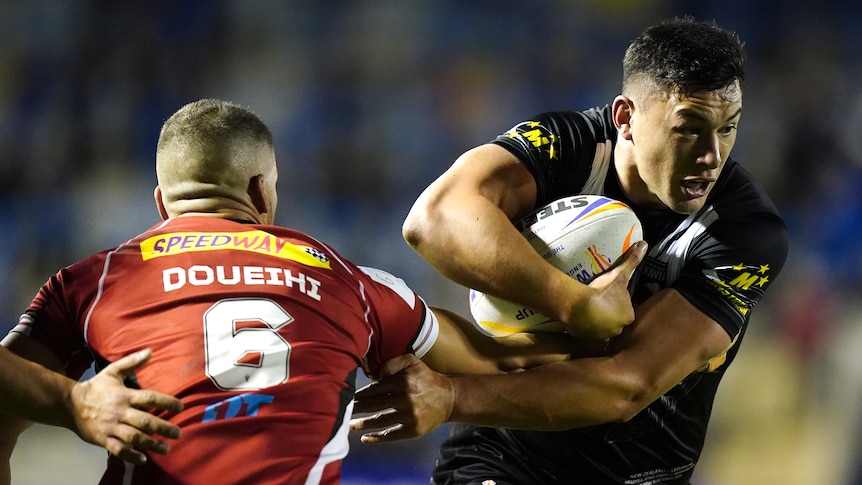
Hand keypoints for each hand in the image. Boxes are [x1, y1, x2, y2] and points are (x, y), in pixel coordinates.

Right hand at [69, 349, 182, 463]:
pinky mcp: (103, 439)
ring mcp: (111, 427)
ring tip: (166, 448)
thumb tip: (151, 351)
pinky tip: (143, 459)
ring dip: (151, 444)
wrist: (69, 404)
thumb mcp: (113, 371)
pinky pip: (118, 449)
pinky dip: (130, 455)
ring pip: (134, 437)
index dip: (167, 402)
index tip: (181, 407)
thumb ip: (132, 362)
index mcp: (125, 395)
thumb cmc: (96, 387)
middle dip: (163, 428)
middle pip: (145, 421)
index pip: (150, 398)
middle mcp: (120, 412)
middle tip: (178, 433)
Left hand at [350, 354, 452, 443]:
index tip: (347, 397)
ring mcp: (409, 416)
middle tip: (342, 411)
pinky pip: (391, 435)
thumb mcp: (411, 362)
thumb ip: (391, 363)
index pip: (373, 389)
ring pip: (379, 421)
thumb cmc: (426, 378)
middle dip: (355, 409)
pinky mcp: (413, 430)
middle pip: (373, 405)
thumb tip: (373, 375)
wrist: (449, 398)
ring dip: (362, 424)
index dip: (358, 394)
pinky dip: (376, 438)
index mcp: (402, 381)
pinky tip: (365, 439)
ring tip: (349, 425)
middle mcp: (405, 399)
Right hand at [566, 240, 646, 339]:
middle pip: (616, 320)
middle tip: (599, 302)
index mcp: (628, 316)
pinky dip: (586, 327)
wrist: (579, 306)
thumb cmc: (602, 292)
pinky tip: (580, 317)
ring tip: (589, 310)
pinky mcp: (587, 338)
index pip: (626, 309)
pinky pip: (588, 333)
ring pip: (603, 328)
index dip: (619, 302)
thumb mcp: (619, 274)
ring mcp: (602, 335)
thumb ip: (632, 261)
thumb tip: (643, 245)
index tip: (610, 296)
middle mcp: (618, 329)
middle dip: (609, 314)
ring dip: (598, 322)